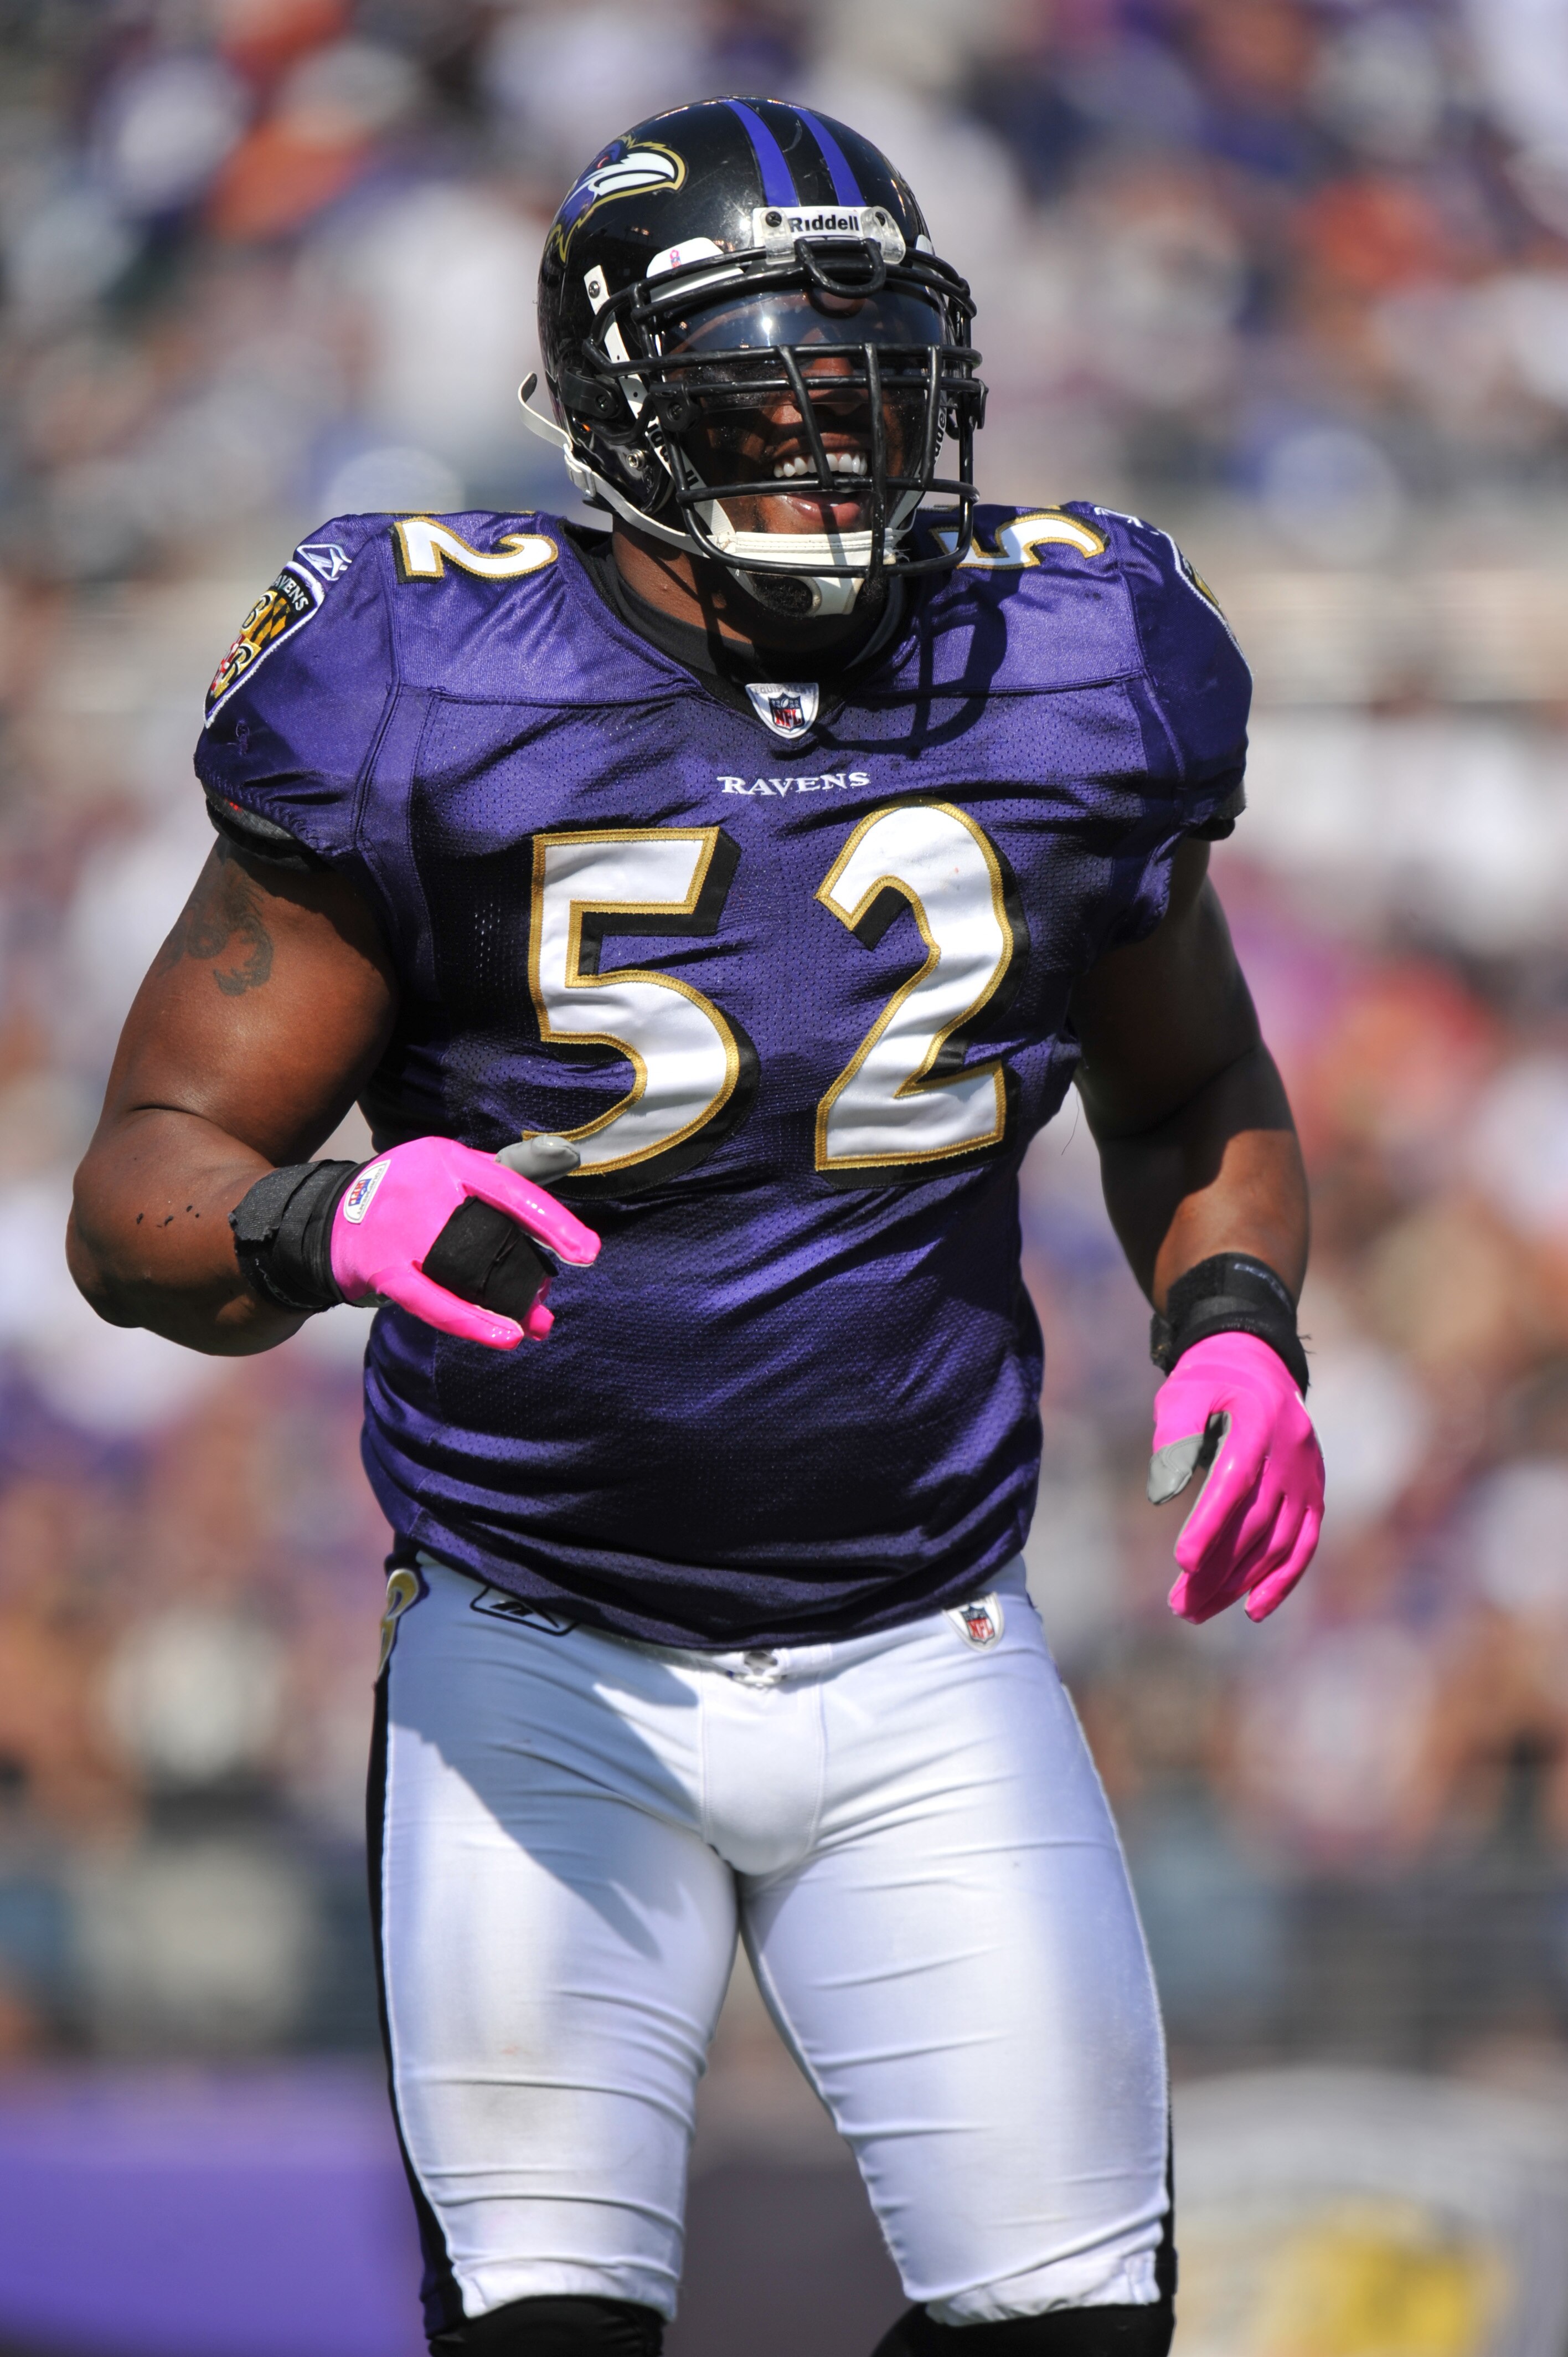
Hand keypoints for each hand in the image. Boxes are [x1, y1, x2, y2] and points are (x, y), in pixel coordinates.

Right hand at [331, 1134, 597, 1349]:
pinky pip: (430, 1300)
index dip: (552, 1221)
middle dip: (529, 1272)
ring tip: (537, 1325)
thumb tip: (569, 1155)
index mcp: (446, 1158)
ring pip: (465, 1271)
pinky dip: (470, 1321)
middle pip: (489, 1234)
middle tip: (552, 1300)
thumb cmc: (410, 1192)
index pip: (509, 1186)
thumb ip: (511, 1169)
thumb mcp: (454, 1167)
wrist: (331, 1218)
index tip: (588, 1252)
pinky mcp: (381, 1268)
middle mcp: (420, 1187)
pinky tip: (504, 1337)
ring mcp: (397, 1229)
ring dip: (505, 1304)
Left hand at [1147, 1332, 1323, 1624]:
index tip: (1184, 1563)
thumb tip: (1162, 1494)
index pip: (1235, 1483)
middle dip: (1218, 1569)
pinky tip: (1254, 1609)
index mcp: (1257, 1423)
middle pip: (1255, 1524)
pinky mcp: (1313, 1494)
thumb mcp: (1182, 1391)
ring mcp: (1306, 1477)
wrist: (1257, 1363)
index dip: (1210, 1525)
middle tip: (1180, 1605)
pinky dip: (1283, 1580)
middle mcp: (1290, 1454)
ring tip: (1198, 1610)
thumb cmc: (1209, 1381)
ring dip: (1240, 1583)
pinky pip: (1304, 1544)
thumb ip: (1174, 1435)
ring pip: (1278, 1542)